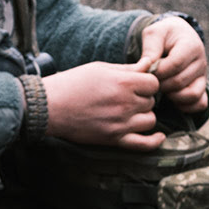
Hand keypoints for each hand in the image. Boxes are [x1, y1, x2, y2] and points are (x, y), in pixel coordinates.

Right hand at [44, 61, 163, 148]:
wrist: (49, 107)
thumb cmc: (72, 83)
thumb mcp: (100, 68)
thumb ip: (127, 69)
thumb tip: (148, 64)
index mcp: (122, 82)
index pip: (153, 83)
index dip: (147, 82)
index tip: (138, 83)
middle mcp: (125, 103)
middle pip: (151, 101)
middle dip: (143, 98)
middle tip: (127, 97)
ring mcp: (121, 123)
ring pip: (150, 120)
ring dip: (144, 115)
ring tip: (130, 111)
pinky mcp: (114, 139)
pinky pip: (144, 144)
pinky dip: (154, 141)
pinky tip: (159, 136)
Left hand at [139, 13, 208, 113]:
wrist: (178, 37)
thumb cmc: (163, 36)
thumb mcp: (154, 34)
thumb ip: (150, 49)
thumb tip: (145, 68)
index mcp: (191, 45)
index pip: (175, 64)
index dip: (158, 71)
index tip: (148, 70)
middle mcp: (201, 62)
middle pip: (180, 81)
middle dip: (161, 84)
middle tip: (151, 80)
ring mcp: (203, 77)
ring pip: (191, 95)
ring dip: (172, 96)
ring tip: (161, 88)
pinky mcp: (202, 88)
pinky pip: (200, 104)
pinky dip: (186, 106)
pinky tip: (172, 99)